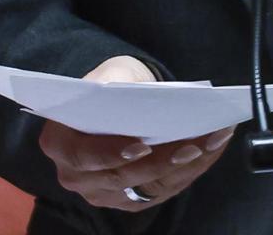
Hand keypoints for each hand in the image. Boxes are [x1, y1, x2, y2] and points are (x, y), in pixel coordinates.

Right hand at [36, 55, 235, 211]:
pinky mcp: (128, 199)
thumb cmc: (109, 85)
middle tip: (194, 143)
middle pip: (121, 177)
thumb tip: (133, 94)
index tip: (142, 145)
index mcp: (60, 143)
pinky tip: (211, 150)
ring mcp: (102, 192)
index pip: (82, 156)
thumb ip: (113, 83)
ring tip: (213, 141)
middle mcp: (76, 176)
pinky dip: (190, 171)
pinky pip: (161, 190)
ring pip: (146, 186)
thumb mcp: (108, 73)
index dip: (110, 154)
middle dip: (162, 161)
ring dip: (185, 166)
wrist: (115, 102)